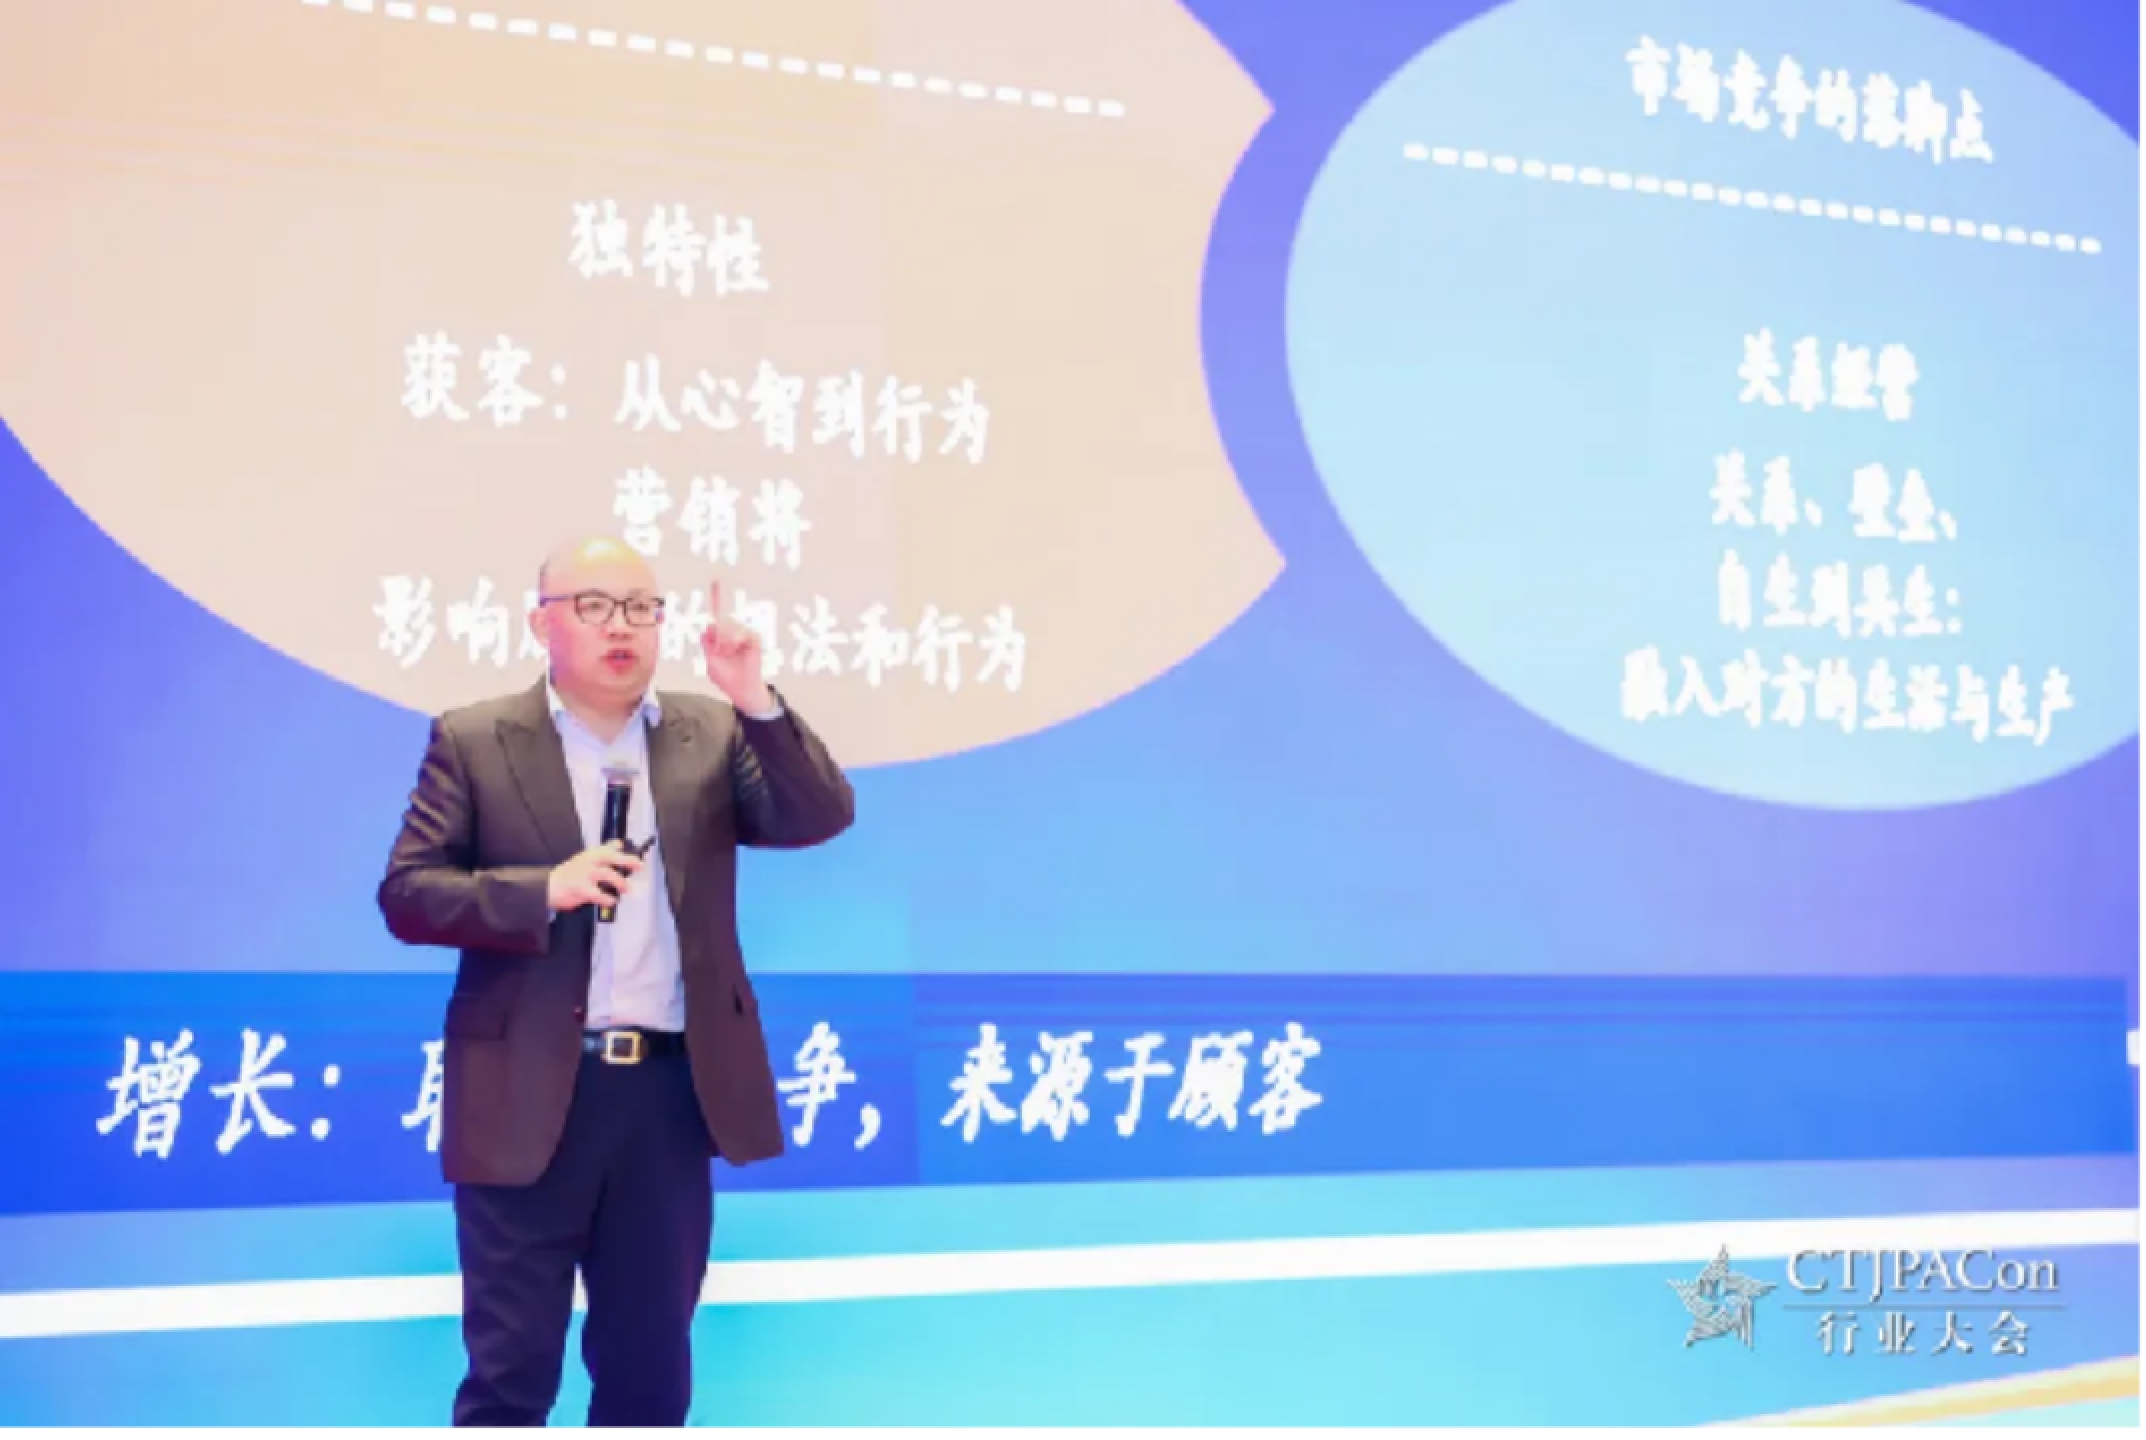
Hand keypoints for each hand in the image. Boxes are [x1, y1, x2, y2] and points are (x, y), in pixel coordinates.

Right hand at [547, 840, 642, 911]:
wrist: (547, 886)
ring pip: (609, 875)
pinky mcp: (582, 889)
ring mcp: (585, 874)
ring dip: (621, 882)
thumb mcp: (583, 860)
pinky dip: (608, 899)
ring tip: (626, 889)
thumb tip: (619, 844)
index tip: (633, 850)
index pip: (607, 846)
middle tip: (639, 866)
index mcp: (589, 855)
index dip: (621, 847)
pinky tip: (612, 901)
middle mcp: (588, 861)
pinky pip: (600, 894)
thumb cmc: (567, 875)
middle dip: (628, 860)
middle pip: (611, 857)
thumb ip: (600, 854)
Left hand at [699, 581, 775, 713]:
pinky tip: (737, 647)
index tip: (717, 579)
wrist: (741, 689)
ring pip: (730, 626)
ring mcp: (743, 634)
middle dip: (717, 635)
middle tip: (718, 650)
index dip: (717, 596)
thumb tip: (710, 626)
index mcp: (719, 636)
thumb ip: (707, 642)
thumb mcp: (709, 660)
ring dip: (726, 641)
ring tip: (728, 653)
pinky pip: (744, 632)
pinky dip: (737, 639)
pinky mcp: (753, 639)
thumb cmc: (725, 677)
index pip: (717, 614)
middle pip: (720, 620)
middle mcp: (731, 632)